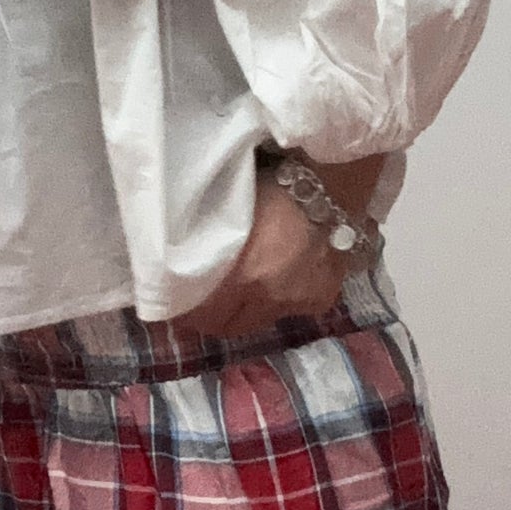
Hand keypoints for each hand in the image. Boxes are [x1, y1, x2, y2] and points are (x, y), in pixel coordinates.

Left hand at [183, 153, 384, 337]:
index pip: (206, 315)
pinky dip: (282, 302)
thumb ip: (213, 245)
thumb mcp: (232, 212)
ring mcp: (297, 302)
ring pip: (261, 321)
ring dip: (247, 311)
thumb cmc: (274, 184)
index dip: (189, 315)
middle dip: (213, 319)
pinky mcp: (320, 299)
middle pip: (231, 326)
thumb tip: (190, 262)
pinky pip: (291, 311)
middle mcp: (270, 296)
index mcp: (243, 274)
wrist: (333, 183)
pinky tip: (279, 285)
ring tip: (238, 295)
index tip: (177, 306)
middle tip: (201, 305)